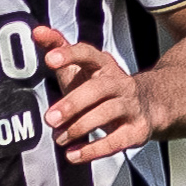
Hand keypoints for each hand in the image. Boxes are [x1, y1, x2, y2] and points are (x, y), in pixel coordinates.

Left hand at [35, 26, 159, 161]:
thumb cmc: (103, 87)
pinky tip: (74, 154)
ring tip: (59, 138)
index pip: (87, 54)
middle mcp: (119, 83)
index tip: (50, 59)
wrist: (148, 105)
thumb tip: (37, 31)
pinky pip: (115, 141)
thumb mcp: (82, 67)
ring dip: (80, 127)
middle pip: (98, 89)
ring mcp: (130, 106)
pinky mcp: (136, 130)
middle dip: (73, 103)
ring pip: (106, 114)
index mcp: (103, 65)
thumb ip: (59, 48)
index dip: (69, 55)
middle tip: (50, 118)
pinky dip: (93, 150)